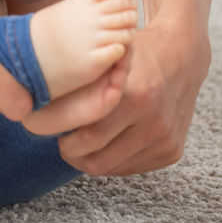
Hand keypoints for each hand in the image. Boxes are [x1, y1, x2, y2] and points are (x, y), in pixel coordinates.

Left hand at [54, 21, 210, 175]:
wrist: (182, 55)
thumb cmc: (136, 54)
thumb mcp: (107, 59)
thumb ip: (81, 85)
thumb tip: (39, 109)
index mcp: (135, 96)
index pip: (87, 136)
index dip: (63, 139)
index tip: (52, 132)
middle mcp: (153, 121)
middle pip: (97, 159)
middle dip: (72, 154)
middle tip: (63, 141)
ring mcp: (165, 139)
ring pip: (113, 168)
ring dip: (92, 158)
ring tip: (82, 141)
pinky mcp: (173, 151)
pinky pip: (131, 168)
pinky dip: (114, 159)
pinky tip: (107, 142)